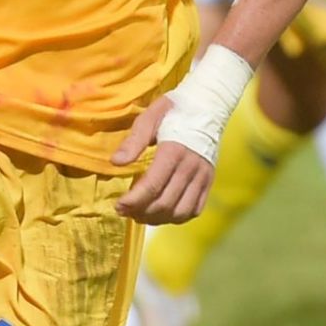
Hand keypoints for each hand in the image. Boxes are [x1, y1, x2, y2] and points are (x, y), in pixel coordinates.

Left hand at [112, 98, 214, 224]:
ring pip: (180, 212)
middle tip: (124, 210)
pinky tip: (162, 212)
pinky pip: (195, 210)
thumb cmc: (174, 110)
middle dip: (141, 212)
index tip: (118, 205)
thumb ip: (134, 140)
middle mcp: (191, 167)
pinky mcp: (209, 182)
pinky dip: (177, 217)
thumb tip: (116, 162)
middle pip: (165, 203)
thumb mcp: (150, 117)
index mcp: (174, 150)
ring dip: (158, 219)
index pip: (152, 185)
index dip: (133, 201)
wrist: (208, 106)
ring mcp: (203, 177)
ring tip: (141, 214)